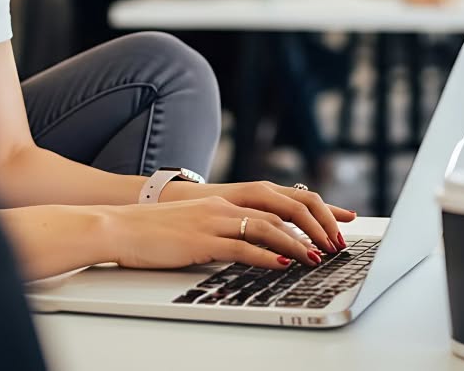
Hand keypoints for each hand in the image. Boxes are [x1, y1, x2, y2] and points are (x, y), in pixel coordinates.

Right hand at [162, 179, 354, 255]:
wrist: (122, 225)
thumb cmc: (157, 229)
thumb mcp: (198, 223)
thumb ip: (225, 228)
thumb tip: (252, 244)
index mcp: (228, 200)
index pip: (282, 198)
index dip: (315, 208)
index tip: (342, 218)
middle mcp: (226, 205)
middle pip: (282, 210)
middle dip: (314, 226)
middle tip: (336, 243)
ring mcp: (214, 220)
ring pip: (267, 227)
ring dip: (296, 243)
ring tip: (318, 257)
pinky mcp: (202, 241)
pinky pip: (241, 247)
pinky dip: (266, 256)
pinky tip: (282, 265)